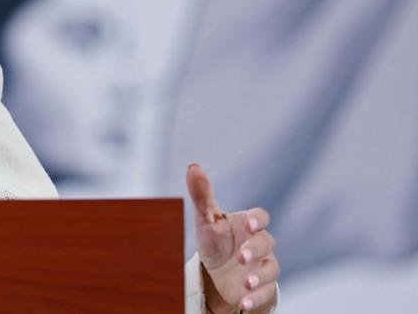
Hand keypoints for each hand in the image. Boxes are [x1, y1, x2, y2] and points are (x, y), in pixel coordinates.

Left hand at [187, 163, 278, 312]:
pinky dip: (257, 297)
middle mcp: (259, 244)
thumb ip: (201, 194)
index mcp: (246, 224)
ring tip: (246, 283)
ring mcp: (262, 266)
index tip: (248, 225)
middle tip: (241, 257)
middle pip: (268, 243)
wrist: (217, 273)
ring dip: (260, 276)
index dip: (257, 220)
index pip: (260, 217)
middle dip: (256, 249)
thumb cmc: (215, 240)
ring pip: (271, 269)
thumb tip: (193, 166)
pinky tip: (244, 300)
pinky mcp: (261, 287)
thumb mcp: (205, 219)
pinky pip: (266, 292)